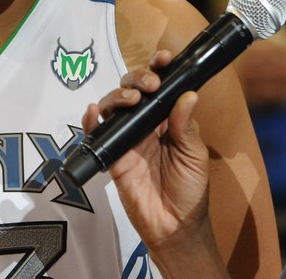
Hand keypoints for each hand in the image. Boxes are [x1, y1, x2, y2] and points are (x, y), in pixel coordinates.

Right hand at [83, 50, 223, 275]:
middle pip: (132, 89)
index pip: (161, 86)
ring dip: (117, 96)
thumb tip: (187, 94)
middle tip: (149, 87)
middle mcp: (145, 123)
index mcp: (168, 119)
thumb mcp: (194, 156)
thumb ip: (187, 127)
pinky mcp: (111, 155)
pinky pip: (96, 134)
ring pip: (113, 106)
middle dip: (137, 79)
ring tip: (130, 101)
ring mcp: (126, 138)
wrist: (175, 228)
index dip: (158, 68)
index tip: (163, 58)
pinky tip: (93, 113)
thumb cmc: (191, 190)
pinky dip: (91, 120)